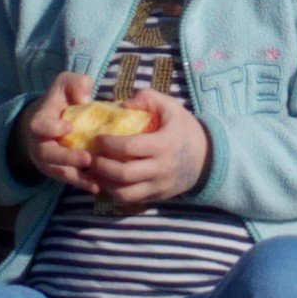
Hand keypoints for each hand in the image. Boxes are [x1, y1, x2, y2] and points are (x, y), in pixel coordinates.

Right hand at [20, 72, 100, 188]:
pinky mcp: (57, 171)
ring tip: (96, 181)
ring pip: (58, 172)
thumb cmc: (62, 99)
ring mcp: (47, 160)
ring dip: (77, 177)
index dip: (52, 128)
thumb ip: (75, 83)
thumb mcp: (66, 84)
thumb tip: (85, 98)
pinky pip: (68, 180)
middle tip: (87, 159)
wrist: (50, 121)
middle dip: (66, 158)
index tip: (69, 127)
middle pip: (48, 155)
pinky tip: (99, 187)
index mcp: (40, 121)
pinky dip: (82, 184)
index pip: (40, 126)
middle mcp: (40, 144)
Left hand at [84, 88, 211, 211]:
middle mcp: (161, 168)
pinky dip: (114, 191)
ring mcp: (159, 186)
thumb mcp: (171, 107)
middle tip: (89, 156)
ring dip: (103, 183)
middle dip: (100, 166)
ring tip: (93, 171)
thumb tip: (121, 105)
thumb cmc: (184, 128)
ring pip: (124, 192)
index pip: (130, 147)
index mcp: (164, 144)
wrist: (207, 158)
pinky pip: (130, 199)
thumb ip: (147, 98)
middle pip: (123, 174)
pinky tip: (105, 180)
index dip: (109, 144)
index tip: (97, 138)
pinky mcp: (157, 197)